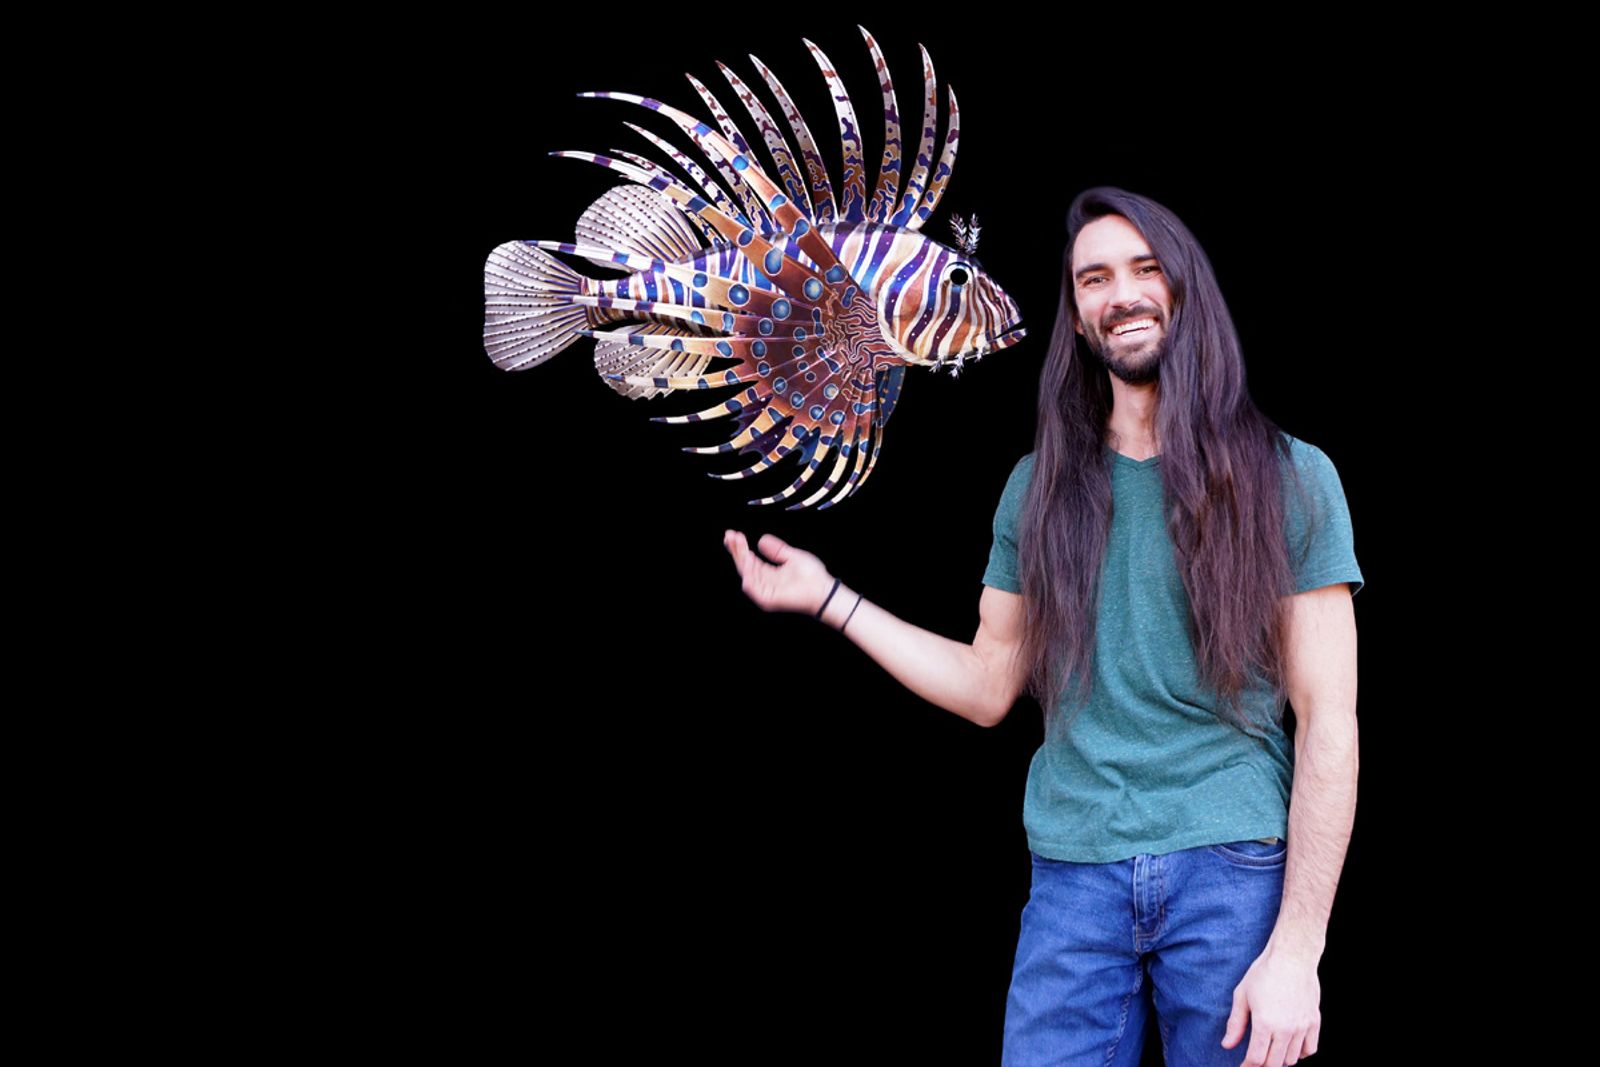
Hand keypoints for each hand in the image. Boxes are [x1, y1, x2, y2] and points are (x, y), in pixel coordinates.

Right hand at [722, 530, 833, 616]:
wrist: (823, 589)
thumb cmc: (812, 576)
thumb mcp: (792, 556)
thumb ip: (777, 549)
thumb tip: (761, 540)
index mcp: (769, 572)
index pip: (749, 559)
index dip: (740, 547)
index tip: (733, 534)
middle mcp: (764, 581)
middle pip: (744, 564)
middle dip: (736, 550)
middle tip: (730, 535)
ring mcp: (765, 591)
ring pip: (746, 573)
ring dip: (740, 557)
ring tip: (738, 543)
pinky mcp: (767, 599)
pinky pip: (753, 588)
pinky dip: (747, 576)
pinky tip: (745, 563)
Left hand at [1222, 944, 1320, 1065]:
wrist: (1292, 957)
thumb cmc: (1263, 973)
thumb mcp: (1242, 995)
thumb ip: (1235, 1023)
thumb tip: (1227, 1045)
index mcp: (1265, 1024)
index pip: (1256, 1059)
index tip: (1242, 1066)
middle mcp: (1286, 1029)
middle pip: (1274, 1064)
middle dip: (1262, 1066)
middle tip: (1255, 1060)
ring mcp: (1302, 1027)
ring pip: (1291, 1059)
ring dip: (1279, 1060)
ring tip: (1270, 1051)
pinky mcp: (1314, 1022)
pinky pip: (1310, 1049)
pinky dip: (1299, 1053)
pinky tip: (1289, 1046)